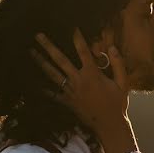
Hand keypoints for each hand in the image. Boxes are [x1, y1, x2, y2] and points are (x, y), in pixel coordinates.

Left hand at [30, 29, 133, 149]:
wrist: (109, 125)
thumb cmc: (117, 104)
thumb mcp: (123, 83)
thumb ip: (118, 64)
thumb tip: (112, 48)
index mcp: (92, 74)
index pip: (83, 51)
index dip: (77, 38)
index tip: (71, 26)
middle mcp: (78, 80)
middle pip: (60, 60)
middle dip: (49, 47)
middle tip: (38, 35)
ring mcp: (71, 91)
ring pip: (52, 74)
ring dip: (41, 62)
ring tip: (31, 52)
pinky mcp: (67, 102)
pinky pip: (52, 94)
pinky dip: (43, 89)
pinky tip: (33, 83)